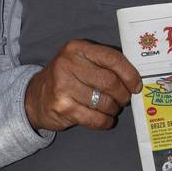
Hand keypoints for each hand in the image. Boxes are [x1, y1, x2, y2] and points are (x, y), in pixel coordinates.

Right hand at [25, 39, 141, 132]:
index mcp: (77, 48)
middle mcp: (68, 64)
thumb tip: (134, 75)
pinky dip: (105, 121)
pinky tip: (105, 119)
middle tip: (124, 99)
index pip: (112, 59)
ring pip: (104, 102)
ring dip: (113, 109)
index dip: (129, 74)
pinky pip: (94, 118)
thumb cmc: (66, 78)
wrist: (34, 97)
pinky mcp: (62, 107)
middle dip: (123, 94)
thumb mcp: (80, 61)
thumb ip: (103, 62)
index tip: (137, 85)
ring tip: (111, 108)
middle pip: (110, 82)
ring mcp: (63, 86)